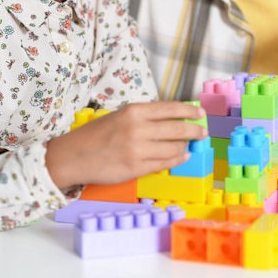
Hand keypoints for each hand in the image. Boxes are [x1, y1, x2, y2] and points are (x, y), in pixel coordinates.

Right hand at [45, 100, 207, 189]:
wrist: (74, 156)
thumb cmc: (97, 134)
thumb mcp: (120, 116)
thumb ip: (144, 117)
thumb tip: (172, 119)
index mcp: (134, 112)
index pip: (170, 109)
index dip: (189, 111)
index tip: (200, 113)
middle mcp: (138, 129)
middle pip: (177, 129)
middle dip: (194, 131)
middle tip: (202, 132)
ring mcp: (138, 150)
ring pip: (173, 148)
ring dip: (185, 146)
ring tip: (189, 145)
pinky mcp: (136, 168)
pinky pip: (164, 163)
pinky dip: (177, 159)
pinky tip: (182, 157)